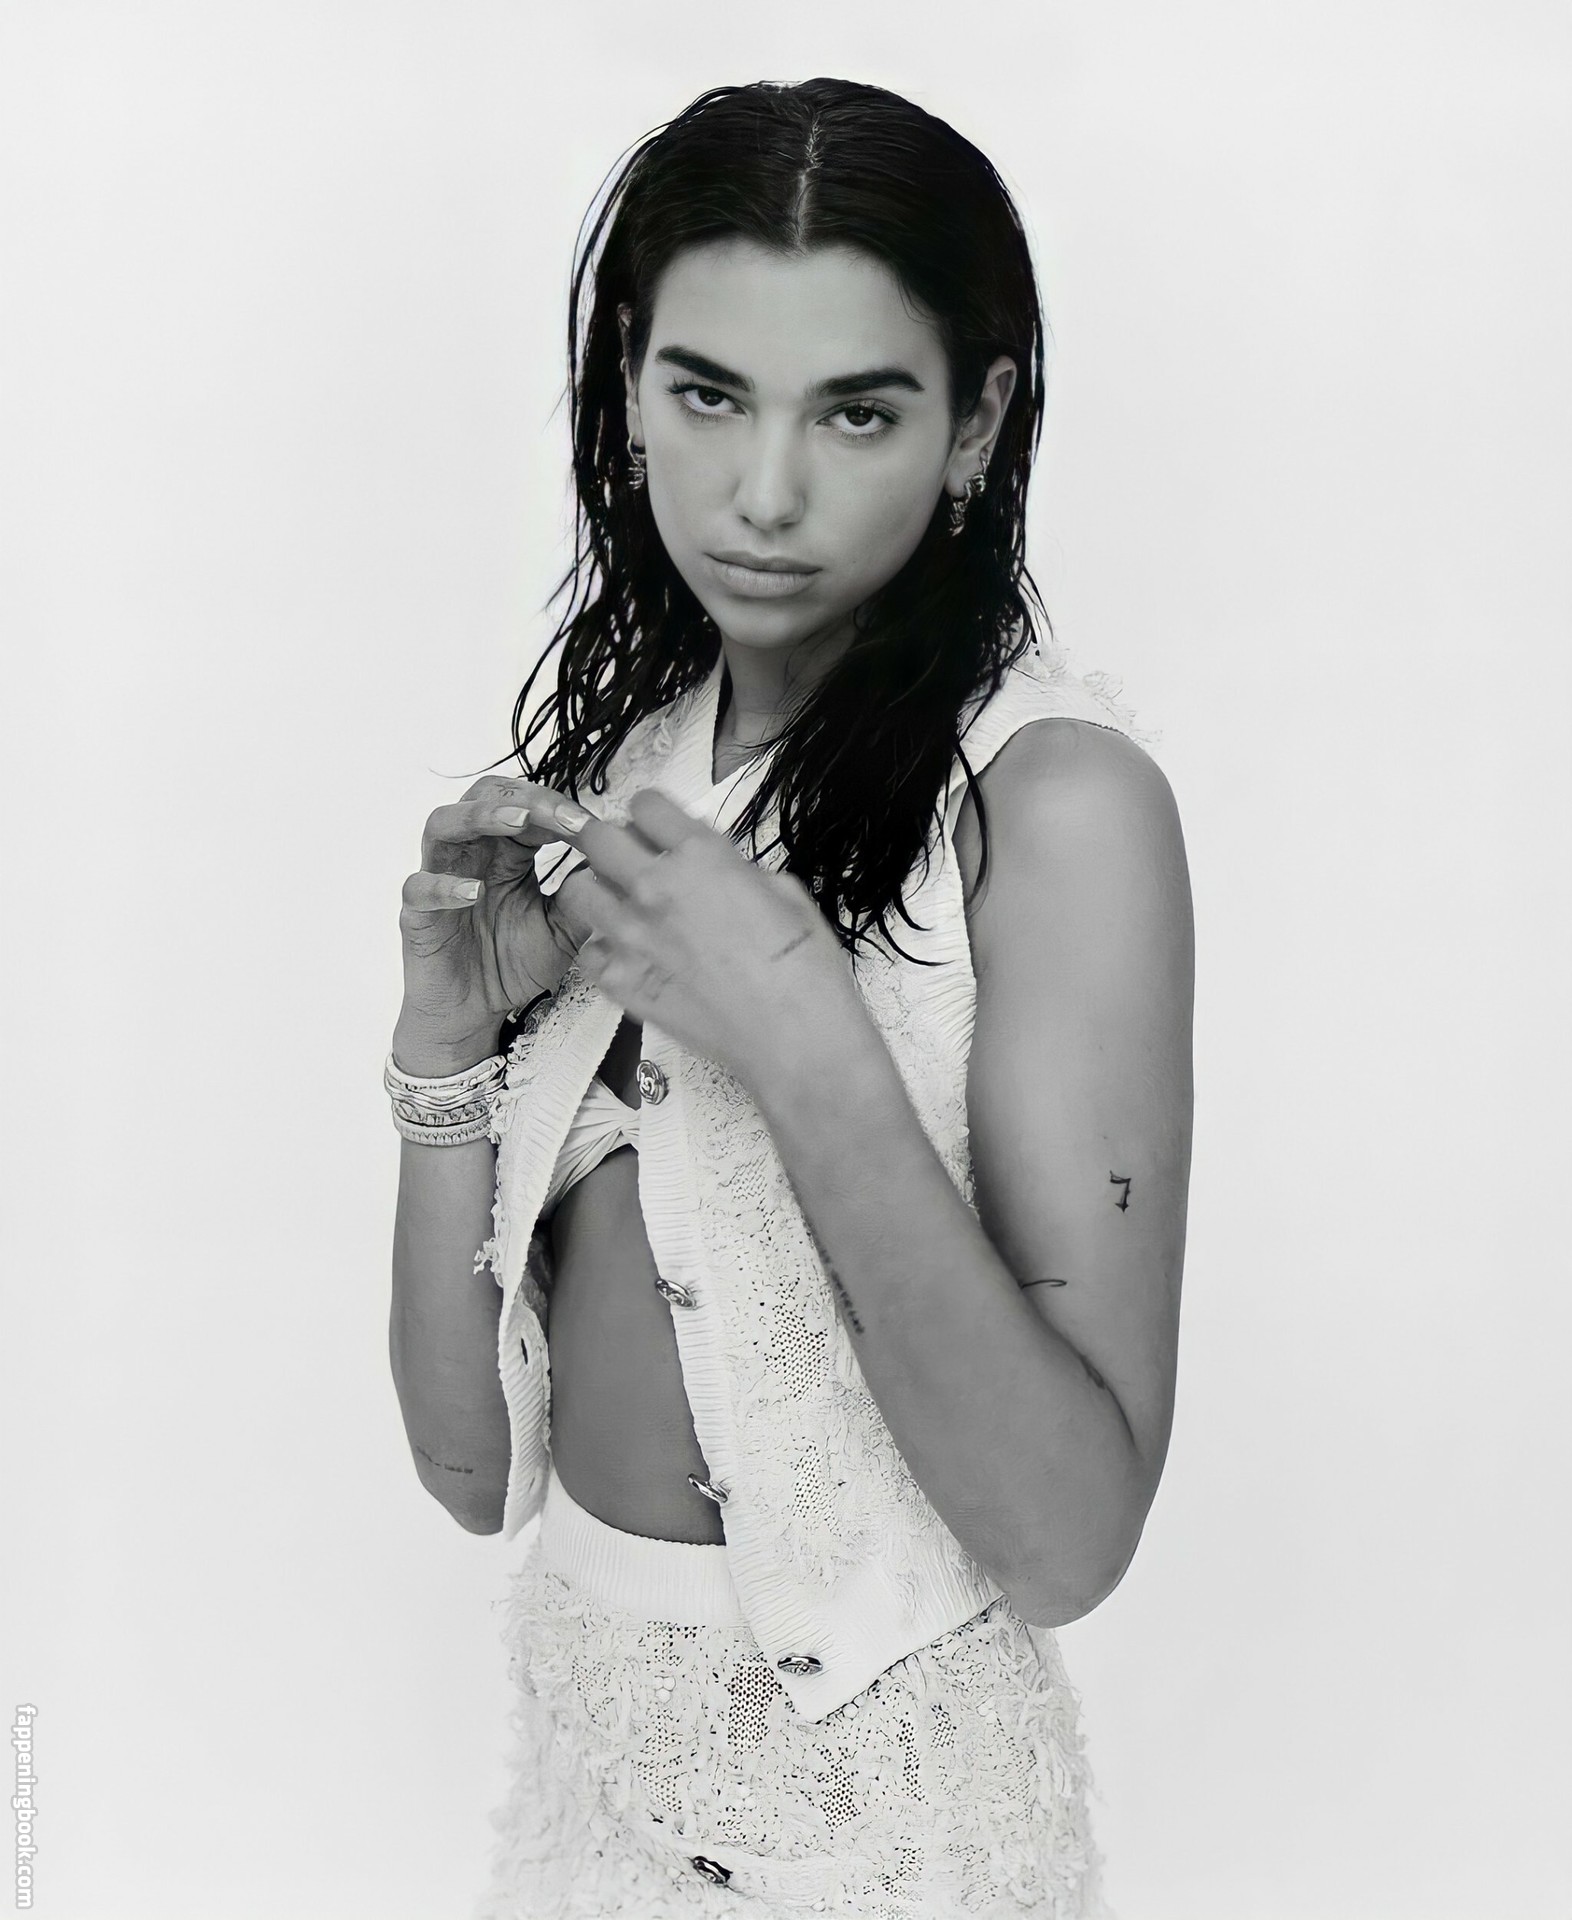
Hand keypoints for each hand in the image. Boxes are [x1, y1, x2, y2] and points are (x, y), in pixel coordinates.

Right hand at [394, 774, 596, 1069]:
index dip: (555, 806)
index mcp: (506, 853)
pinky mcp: (418, 915)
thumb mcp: (564, 930)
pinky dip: (442, 886)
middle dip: (522, 798)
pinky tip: (472, 892)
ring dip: (480, 816)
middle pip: (482, 797)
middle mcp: (471, 855)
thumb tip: (618, 862)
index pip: (524, 805)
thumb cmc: (513, 964)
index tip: (590, 824)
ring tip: (516, 822)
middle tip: (560, 816)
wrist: (476, 1014)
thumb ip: (585, 896)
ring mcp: (440, 879)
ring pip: (442, 825)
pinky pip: (417, 889)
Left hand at [551, 787, 856, 1085]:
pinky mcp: (620, 982)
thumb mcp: (785, 892)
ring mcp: (630, 936)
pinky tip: (630, 956)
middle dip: (610, 840)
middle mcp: (654, 888)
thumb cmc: (804, 967)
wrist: (794, 1039)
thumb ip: (737, 870)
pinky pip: (589, 951)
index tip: (660, 831)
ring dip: (597, 890)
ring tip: (622, 906)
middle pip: (595, 837)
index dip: (653, 816)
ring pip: (577, 890)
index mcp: (700, 856)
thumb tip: (720, 871)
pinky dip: (604, 950)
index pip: (646, 804)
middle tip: (629, 858)